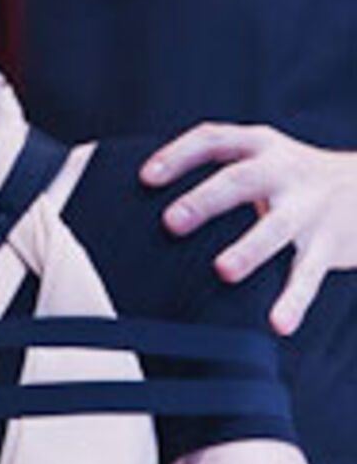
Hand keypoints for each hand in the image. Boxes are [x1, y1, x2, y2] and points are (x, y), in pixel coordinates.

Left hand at [144, 122, 356, 333]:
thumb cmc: (293, 177)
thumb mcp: (260, 156)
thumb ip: (215, 168)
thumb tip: (135, 193)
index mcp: (258, 145)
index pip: (212, 140)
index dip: (178, 155)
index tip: (146, 177)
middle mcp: (283, 171)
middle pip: (240, 181)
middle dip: (205, 201)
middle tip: (171, 222)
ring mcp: (307, 208)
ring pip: (277, 229)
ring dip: (249, 249)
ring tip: (223, 271)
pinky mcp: (328, 244)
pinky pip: (308, 274)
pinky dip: (293, 300)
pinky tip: (278, 324)